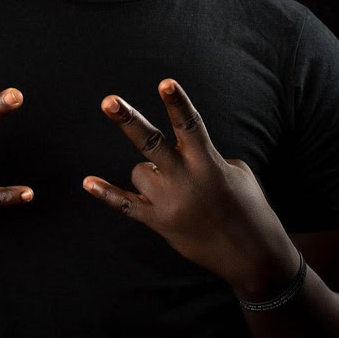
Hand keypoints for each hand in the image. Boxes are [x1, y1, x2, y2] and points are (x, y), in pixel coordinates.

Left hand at [82, 79, 296, 294]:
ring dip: (151, 173)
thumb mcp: (236, 173)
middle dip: (129, 120)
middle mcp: (186, 180)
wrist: (251, 255)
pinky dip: (107, 194)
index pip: (191, 126)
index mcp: (209, 163)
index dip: (178, 103)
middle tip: (108, 101)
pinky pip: (126, 205)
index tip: (165, 82)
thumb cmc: (249, 206)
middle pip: (151, 143)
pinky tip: (87, 182)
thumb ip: (204, 157)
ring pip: (140, 171)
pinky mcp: (159, 223)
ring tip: (178, 189)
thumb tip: (177, 153)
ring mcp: (170, 203)